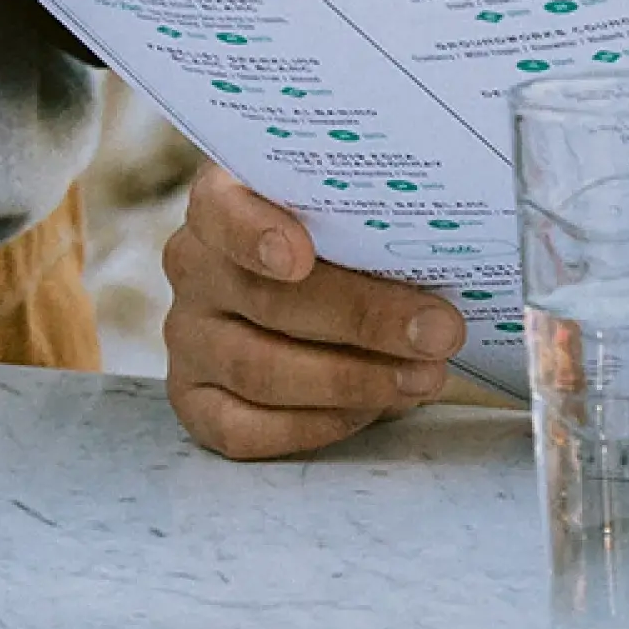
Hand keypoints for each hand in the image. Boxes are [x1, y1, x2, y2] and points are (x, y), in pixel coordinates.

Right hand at [164, 165, 463, 457]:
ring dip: (352, 381)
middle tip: (438, 332)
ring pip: (259, 369)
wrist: (318, 302)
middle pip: (267, 299)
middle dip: (363, 318)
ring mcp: (188, 337)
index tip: (299, 256)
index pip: (220, 209)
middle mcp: (195, 267)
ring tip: (423, 377)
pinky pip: (244, 427)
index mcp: (223, 200)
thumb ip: (374, 215)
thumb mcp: (354, 212)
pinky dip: (315, 425)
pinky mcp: (194, 400)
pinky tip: (371, 410)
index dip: (254, 232)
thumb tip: (439, 240)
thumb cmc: (345, 243)